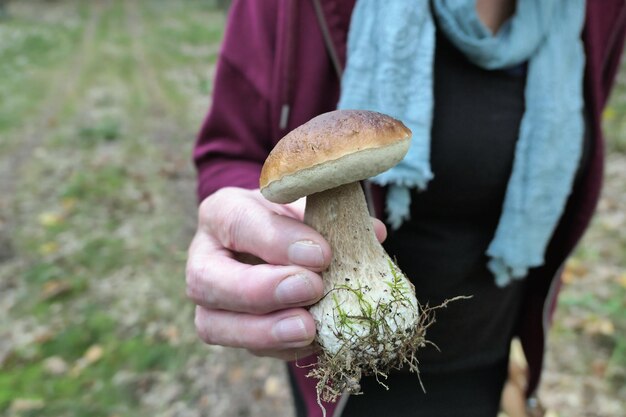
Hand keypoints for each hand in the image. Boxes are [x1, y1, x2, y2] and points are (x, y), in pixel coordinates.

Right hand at [186, 187, 386, 359]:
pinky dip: (281, 348)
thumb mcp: (305, 200)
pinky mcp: (229, 330)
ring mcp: (210, 301)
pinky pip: (247, 348)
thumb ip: (331, 212)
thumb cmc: (289, 213)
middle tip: (311, 289)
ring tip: (309, 330)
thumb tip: (373, 232)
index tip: (322, 254)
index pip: (238, 223)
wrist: (270, 237)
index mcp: (221, 213)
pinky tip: (314, 342)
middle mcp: (204, 257)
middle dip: (260, 291)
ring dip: (264, 332)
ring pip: (215, 325)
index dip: (277, 241)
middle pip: (208, 281)